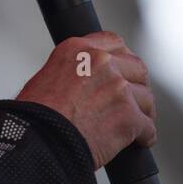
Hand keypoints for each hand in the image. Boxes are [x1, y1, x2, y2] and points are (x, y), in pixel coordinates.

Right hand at [15, 31, 157, 170]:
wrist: (37, 141)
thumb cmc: (34, 116)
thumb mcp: (46, 76)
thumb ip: (73, 71)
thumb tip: (85, 82)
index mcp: (78, 50)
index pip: (114, 42)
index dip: (120, 59)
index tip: (120, 70)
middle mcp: (101, 63)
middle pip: (137, 68)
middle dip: (136, 84)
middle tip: (130, 99)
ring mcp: (119, 89)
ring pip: (146, 98)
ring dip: (141, 112)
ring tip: (132, 125)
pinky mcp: (129, 117)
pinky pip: (148, 127)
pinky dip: (144, 136)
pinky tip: (137, 140)